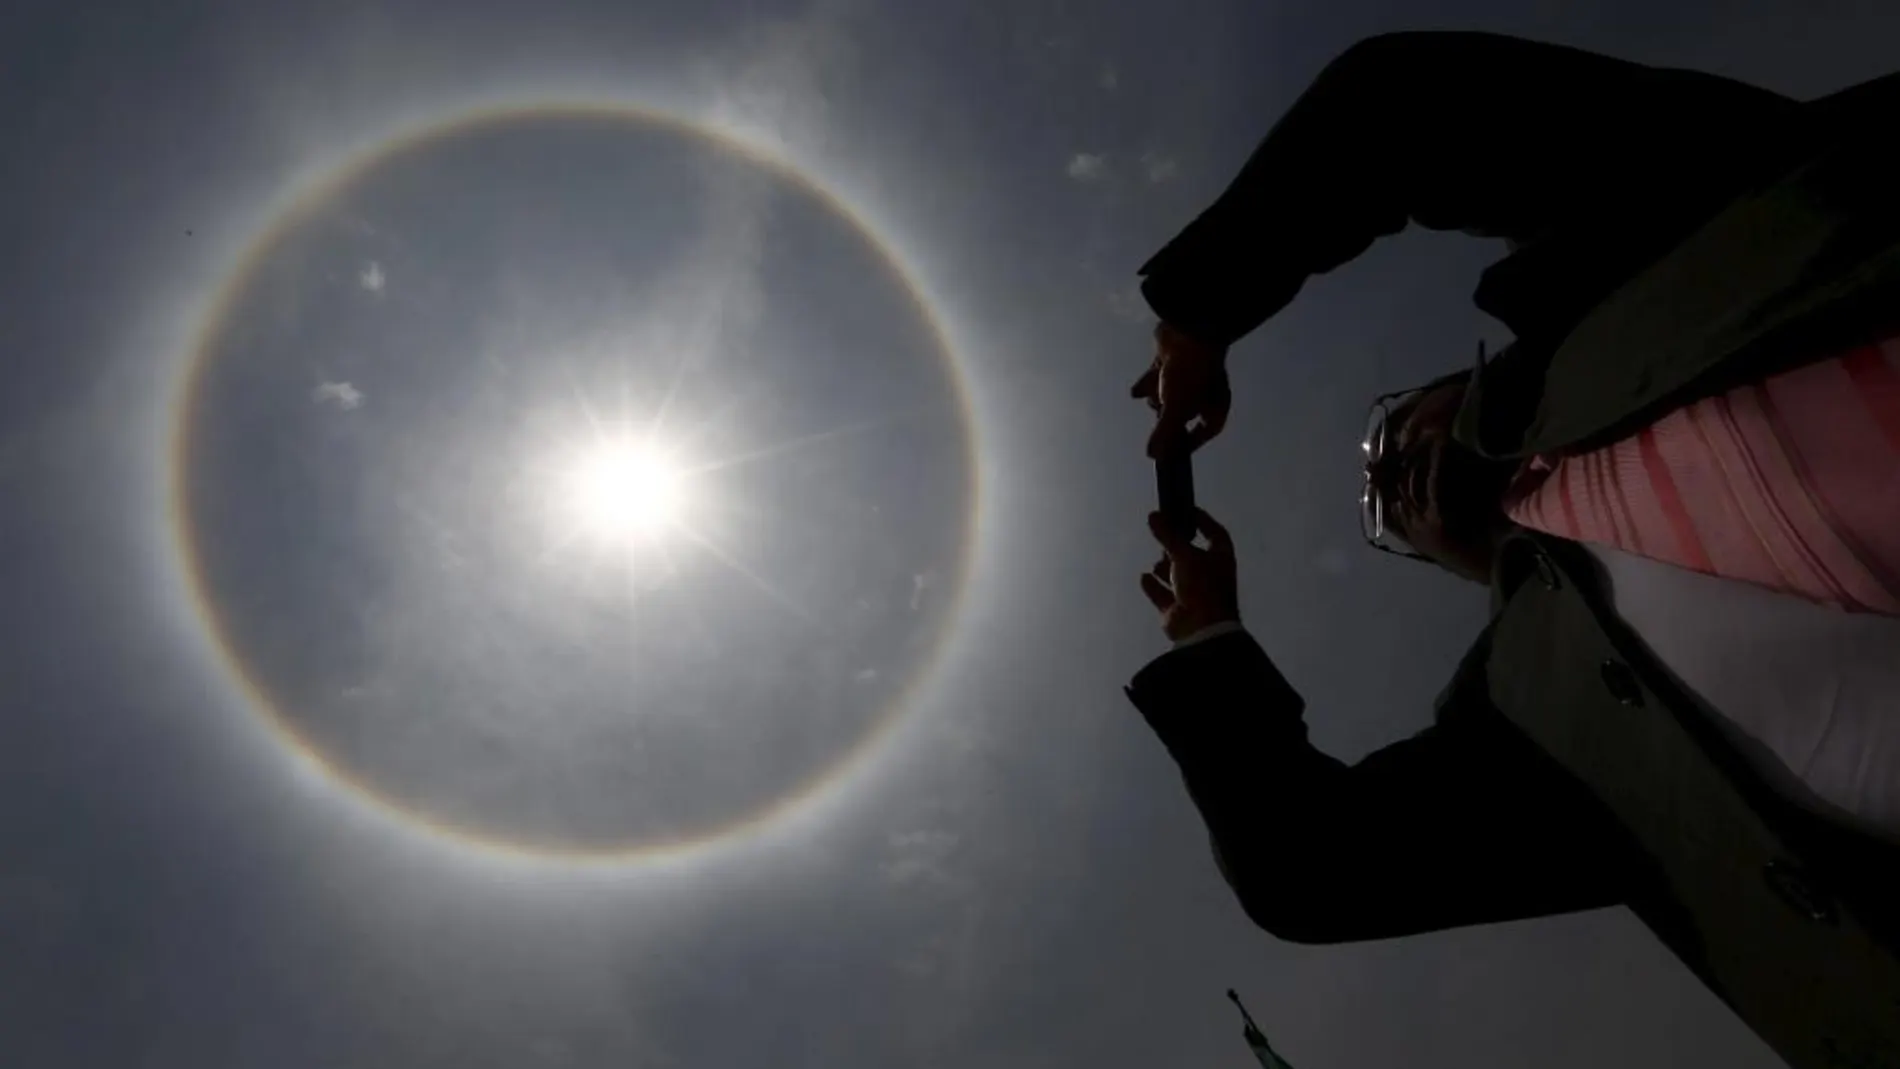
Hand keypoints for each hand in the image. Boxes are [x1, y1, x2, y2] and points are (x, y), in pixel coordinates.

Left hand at [1131, 322, 1230, 458]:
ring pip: (1172, 394)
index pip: (1206, 431)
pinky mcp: (1172, 360)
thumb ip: (1164, 434)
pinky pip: (1158, 377)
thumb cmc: (1190, 373)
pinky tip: (1134, 392)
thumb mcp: (1176, 409)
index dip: (1190, 444)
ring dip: (1159, 400)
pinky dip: (1146, 384)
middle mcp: (1205, 390)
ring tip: (1150, 402)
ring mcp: (1189, 374)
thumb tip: (1153, 456)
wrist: (1188, 330)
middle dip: (1171, 420)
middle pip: (1187, 413)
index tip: (1174, 454)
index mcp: (1215, 404)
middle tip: (1158, 427)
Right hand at [1140, 508, 1239, 641]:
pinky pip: (1163, 595)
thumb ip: (1168, 535)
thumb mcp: (1185, 555)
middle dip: (1176, 546)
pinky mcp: (1177, 610)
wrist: (1201, 629)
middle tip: (1162, 536)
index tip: (1186, 510)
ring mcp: (1194, 594)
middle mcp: (1209, 575)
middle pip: (1192, 554)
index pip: (1214, 533)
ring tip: (1156, 562)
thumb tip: (1153, 515)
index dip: (1202, 521)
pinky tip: (1145, 577)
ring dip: (1165, 568)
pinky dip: (1154, 586)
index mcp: (1220, 558)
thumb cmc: (1202, 586)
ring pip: (1177, 575)